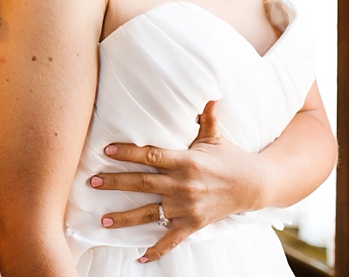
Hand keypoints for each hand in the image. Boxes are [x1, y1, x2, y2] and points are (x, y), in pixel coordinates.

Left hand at [88, 101, 265, 262]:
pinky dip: (156, 250)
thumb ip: (206, 116)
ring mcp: (188, 207)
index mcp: (186, 161)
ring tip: (103, 220)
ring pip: (151, 213)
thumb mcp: (216, 136)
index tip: (106, 150)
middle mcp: (184, 185)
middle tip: (93, 182)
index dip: (127, 152)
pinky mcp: (194, 224)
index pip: (150, 155)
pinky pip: (171, 239)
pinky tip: (140, 257)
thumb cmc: (230, 157)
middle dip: (116, 182)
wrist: (255, 186)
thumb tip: (207, 91)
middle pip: (143, 183)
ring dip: (125, 217)